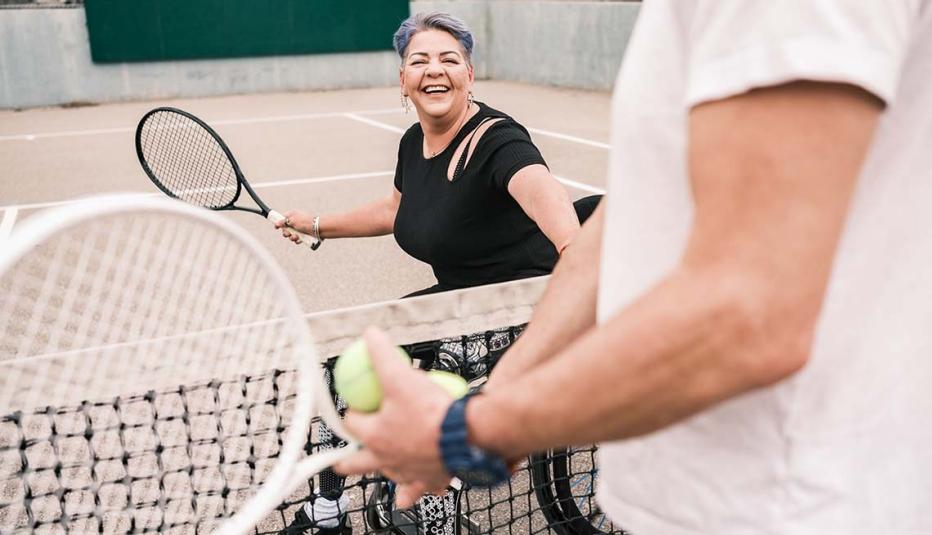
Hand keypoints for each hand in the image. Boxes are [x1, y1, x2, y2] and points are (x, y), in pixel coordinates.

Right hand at [273, 210, 312, 243]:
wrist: (319, 228)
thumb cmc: (306, 222)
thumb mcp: (292, 220)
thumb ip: (283, 222)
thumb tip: (276, 223)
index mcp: (293, 215)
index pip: (283, 218)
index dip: (279, 223)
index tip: (276, 228)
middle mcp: (296, 221)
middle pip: (286, 228)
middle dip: (286, 233)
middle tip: (288, 233)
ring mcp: (300, 228)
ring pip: (291, 235)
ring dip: (292, 237)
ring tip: (296, 237)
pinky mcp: (304, 235)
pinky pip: (297, 239)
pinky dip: (297, 240)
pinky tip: (299, 240)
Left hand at [334, 327, 455, 506]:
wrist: (469, 435)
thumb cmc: (434, 411)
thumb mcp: (402, 376)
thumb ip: (383, 354)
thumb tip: (370, 336)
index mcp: (376, 436)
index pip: (352, 423)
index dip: (352, 411)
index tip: (359, 404)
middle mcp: (387, 458)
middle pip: (356, 464)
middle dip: (346, 462)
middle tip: (340, 461)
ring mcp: (408, 472)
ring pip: (388, 478)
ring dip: (385, 473)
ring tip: (384, 470)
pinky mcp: (429, 480)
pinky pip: (418, 491)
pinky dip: (414, 493)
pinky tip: (412, 495)